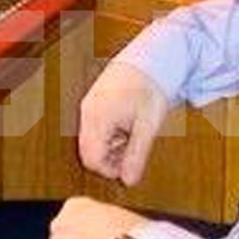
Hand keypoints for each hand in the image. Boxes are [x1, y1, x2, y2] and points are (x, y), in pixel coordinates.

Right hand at [78, 60, 169, 185]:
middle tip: (133, 151)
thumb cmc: (151, 88)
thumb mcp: (148, 126)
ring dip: (110, 145)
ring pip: (90, 140)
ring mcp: (88, 105)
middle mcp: (87, 112)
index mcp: (98, 118)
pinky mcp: (93, 101)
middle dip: (109, 158)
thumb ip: (137, 155)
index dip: (110, 170)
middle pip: (88, 151)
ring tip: (133, 134)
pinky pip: (94, 126)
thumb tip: (129, 181)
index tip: (130, 167)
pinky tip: (127, 124)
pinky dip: (108, 133)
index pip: (92, 159)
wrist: (152, 57)